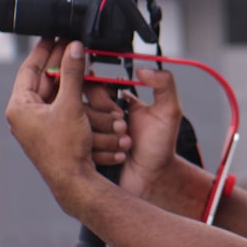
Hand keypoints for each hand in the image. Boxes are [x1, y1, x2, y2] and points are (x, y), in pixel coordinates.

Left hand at [5, 38, 95, 209]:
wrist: (74, 181)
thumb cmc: (65, 149)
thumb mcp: (70, 105)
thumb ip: (73, 73)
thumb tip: (74, 47)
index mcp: (19, 107)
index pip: (29, 69)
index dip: (43, 49)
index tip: (53, 35)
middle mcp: (25, 115)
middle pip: (44, 79)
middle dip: (61, 63)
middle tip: (73, 45)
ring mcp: (38, 124)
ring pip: (55, 92)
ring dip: (71, 78)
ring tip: (82, 61)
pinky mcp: (52, 131)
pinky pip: (63, 106)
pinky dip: (75, 95)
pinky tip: (88, 85)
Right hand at [90, 66, 183, 199]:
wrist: (152, 178)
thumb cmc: (160, 146)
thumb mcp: (169, 111)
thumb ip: (164, 85)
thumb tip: (143, 69)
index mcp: (116, 102)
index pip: (94, 86)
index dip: (102, 95)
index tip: (118, 109)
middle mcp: (99, 116)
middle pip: (81, 104)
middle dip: (104, 117)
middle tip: (124, 127)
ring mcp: (88, 135)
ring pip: (78, 125)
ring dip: (105, 136)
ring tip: (126, 144)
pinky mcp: (83, 153)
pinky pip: (77, 147)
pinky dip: (101, 152)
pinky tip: (119, 156)